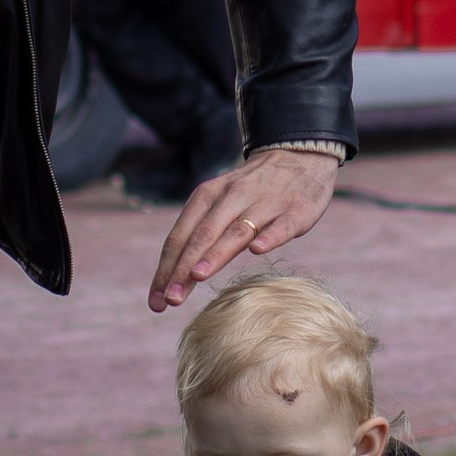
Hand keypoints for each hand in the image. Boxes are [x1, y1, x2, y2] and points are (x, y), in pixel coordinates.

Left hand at [147, 146, 338, 313]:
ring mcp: (266, 202)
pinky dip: (269, 237)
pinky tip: (258, 250)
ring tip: (198, 275)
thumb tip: (173, 276)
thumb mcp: (220, 202)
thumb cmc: (252, 191)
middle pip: (204, 234)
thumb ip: (201, 235)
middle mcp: (234, 196)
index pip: (182, 235)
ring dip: (217, 253)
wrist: (299, 155)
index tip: (156, 300)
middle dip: (184, 267)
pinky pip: (282, 225)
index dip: (167, 268)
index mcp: (209, 195)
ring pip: (238, 231)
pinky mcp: (297, 210)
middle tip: (171, 298)